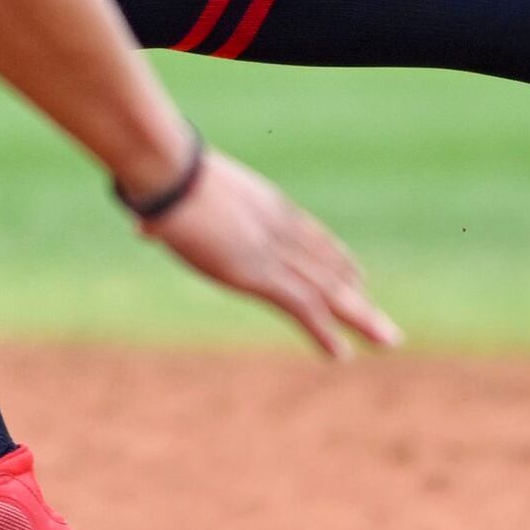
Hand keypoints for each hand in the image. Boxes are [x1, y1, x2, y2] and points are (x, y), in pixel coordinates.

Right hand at [137, 145, 400, 360]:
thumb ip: (163, 214)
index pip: (311, 234)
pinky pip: (303, 308)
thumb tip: (141, 220)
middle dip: (358, 294)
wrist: (170, 175)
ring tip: (388, 340)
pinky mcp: (260, 274)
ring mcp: (272, 253)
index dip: (337, 257)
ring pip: (329, 291)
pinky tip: (340, 355)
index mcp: (264, 205)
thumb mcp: (171, 194)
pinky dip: (323, 333)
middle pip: (329, 266)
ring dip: (360, 318)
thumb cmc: (160, 176)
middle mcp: (280, 229)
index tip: (359, 274)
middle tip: (385, 319)